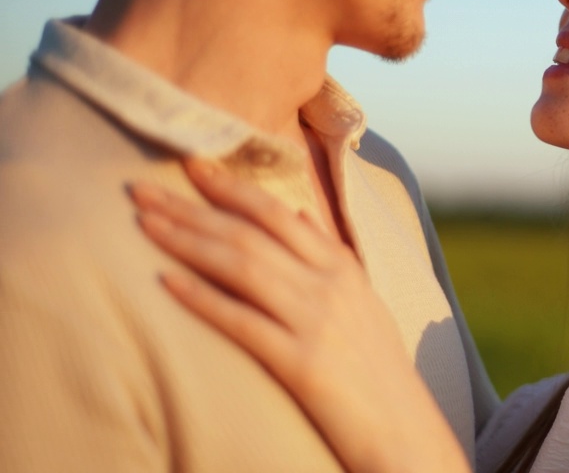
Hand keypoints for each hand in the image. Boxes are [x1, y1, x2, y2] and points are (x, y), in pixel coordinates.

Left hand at [130, 159, 468, 472]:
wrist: (403, 426)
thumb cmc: (377, 366)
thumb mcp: (363, 300)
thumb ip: (330, 255)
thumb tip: (298, 213)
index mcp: (342, 266)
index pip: (277, 212)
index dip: (230, 186)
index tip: (192, 164)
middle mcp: (328, 285)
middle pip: (249, 232)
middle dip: (191, 207)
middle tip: (142, 188)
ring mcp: (315, 321)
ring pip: (241, 266)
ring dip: (186, 241)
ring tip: (144, 223)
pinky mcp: (300, 363)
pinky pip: (242, 322)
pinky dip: (203, 299)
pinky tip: (167, 283)